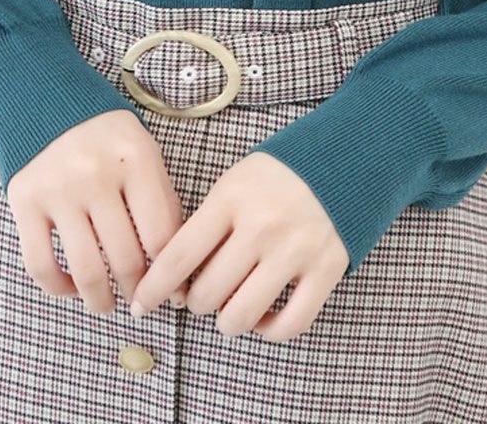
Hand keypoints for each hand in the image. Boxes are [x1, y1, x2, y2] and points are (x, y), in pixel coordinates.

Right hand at [6, 109, 189, 313]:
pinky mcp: (24, 201)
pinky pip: (40, 265)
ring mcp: (58, 188)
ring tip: (107, 305)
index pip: (161, 237)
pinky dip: (59, 288)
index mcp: (136, 158)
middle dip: (138, 292)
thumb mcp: (144, 153)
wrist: (45, 101)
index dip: (172, 276)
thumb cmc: (107, 137)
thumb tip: (178, 269)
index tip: (173, 296)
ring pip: (86, 270)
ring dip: (100, 301)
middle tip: (140, 303)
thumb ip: (161, 202)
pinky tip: (72, 288)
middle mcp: (96, 173)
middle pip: (126, 259)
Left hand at [129, 151, 349, 341]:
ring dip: (227, 322)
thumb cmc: (279, 174)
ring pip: (241, 315)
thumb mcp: (235, 181)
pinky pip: (289, 324)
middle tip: (200, 296)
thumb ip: (208, 223)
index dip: (153, 288)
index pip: (178, 255)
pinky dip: (269, 331)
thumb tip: (173, 276)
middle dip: (195, 303)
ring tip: (229, 310)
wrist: (346, 155)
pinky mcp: (327, 270)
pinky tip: (263, 317)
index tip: (140, 305)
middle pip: (207, 293)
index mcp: (231, 197)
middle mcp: (261, 225)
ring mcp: (296, 250)